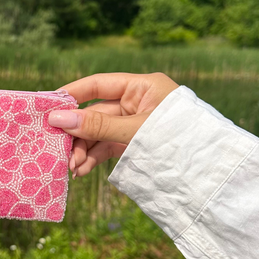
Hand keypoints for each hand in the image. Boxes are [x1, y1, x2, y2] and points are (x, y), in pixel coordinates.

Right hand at [48, 72, 178, 176]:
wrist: (211, 174)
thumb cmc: (178, 140)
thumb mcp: (135, 131)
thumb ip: (97, 125)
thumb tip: (57, 118)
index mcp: (141, 87)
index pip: (97, 85)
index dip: (71, 94)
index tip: (47, 107)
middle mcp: (136, 103)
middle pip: (95, 113)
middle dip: (76, 133)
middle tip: (57, 149)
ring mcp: (135, 125)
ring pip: (99, 133)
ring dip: (83, 150)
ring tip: (71, 168)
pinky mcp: (135, 144)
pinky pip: (108, 147)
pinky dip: (94, 159)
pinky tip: (82, 171)